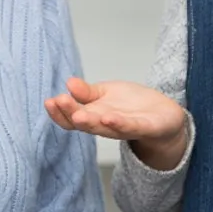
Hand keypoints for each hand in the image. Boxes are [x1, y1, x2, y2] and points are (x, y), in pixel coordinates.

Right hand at [45, 77, 186, 141]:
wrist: (163, 116)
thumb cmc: (131, 106)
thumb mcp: (105, 93)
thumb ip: (87, 92)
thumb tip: (69, 83)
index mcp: (93, 116)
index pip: (71, 118)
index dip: (59, 112)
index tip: (49, 101)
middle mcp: (104, 125)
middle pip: (83, 123)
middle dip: (70, 114)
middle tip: (59, 102)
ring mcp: (123, 128)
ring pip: (103, 128)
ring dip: (90, 122)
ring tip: (79, 115)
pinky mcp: (144, 127)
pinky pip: (130, 127)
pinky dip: (119, 124)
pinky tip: (109, 117)